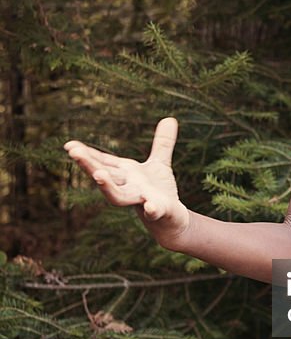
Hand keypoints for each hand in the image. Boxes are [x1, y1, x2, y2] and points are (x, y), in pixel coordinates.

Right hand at [64, 117, 189, 246]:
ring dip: (107, 186)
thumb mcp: (160, 164)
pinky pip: (153, 211)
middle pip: (104, 176)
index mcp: (126, 174)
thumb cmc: (159, 192)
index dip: (86, 154)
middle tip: (73, 153)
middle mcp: (128, 187)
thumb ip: (162, 143)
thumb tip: (170, 118)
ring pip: (118, 196)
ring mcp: (141, 200)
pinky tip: (151, 206)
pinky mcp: (159, 211)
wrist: (172, 220)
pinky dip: (152, 208)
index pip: (102, 162)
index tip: (69, 145)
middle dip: (89, 165)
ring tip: (98, 175)